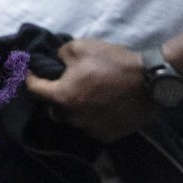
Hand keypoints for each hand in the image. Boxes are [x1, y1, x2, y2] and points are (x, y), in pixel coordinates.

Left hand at [24, 37, 153, 142]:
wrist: (152, 81)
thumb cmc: (113, 62)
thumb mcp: (79, 47)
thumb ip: (59, 54)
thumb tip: (55, 61)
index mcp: (63, 96)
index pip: (34, 89)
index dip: (30, 77)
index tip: (30, 71)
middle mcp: (73, 117)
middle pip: (53, 106)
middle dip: (53, 94)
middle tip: (61, 82)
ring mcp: (91, 129)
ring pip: (71, 119)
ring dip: (72, 107)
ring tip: (82, 94)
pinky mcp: (108, 136)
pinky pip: (90, 127)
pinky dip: (89, 117)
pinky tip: (97, 106)